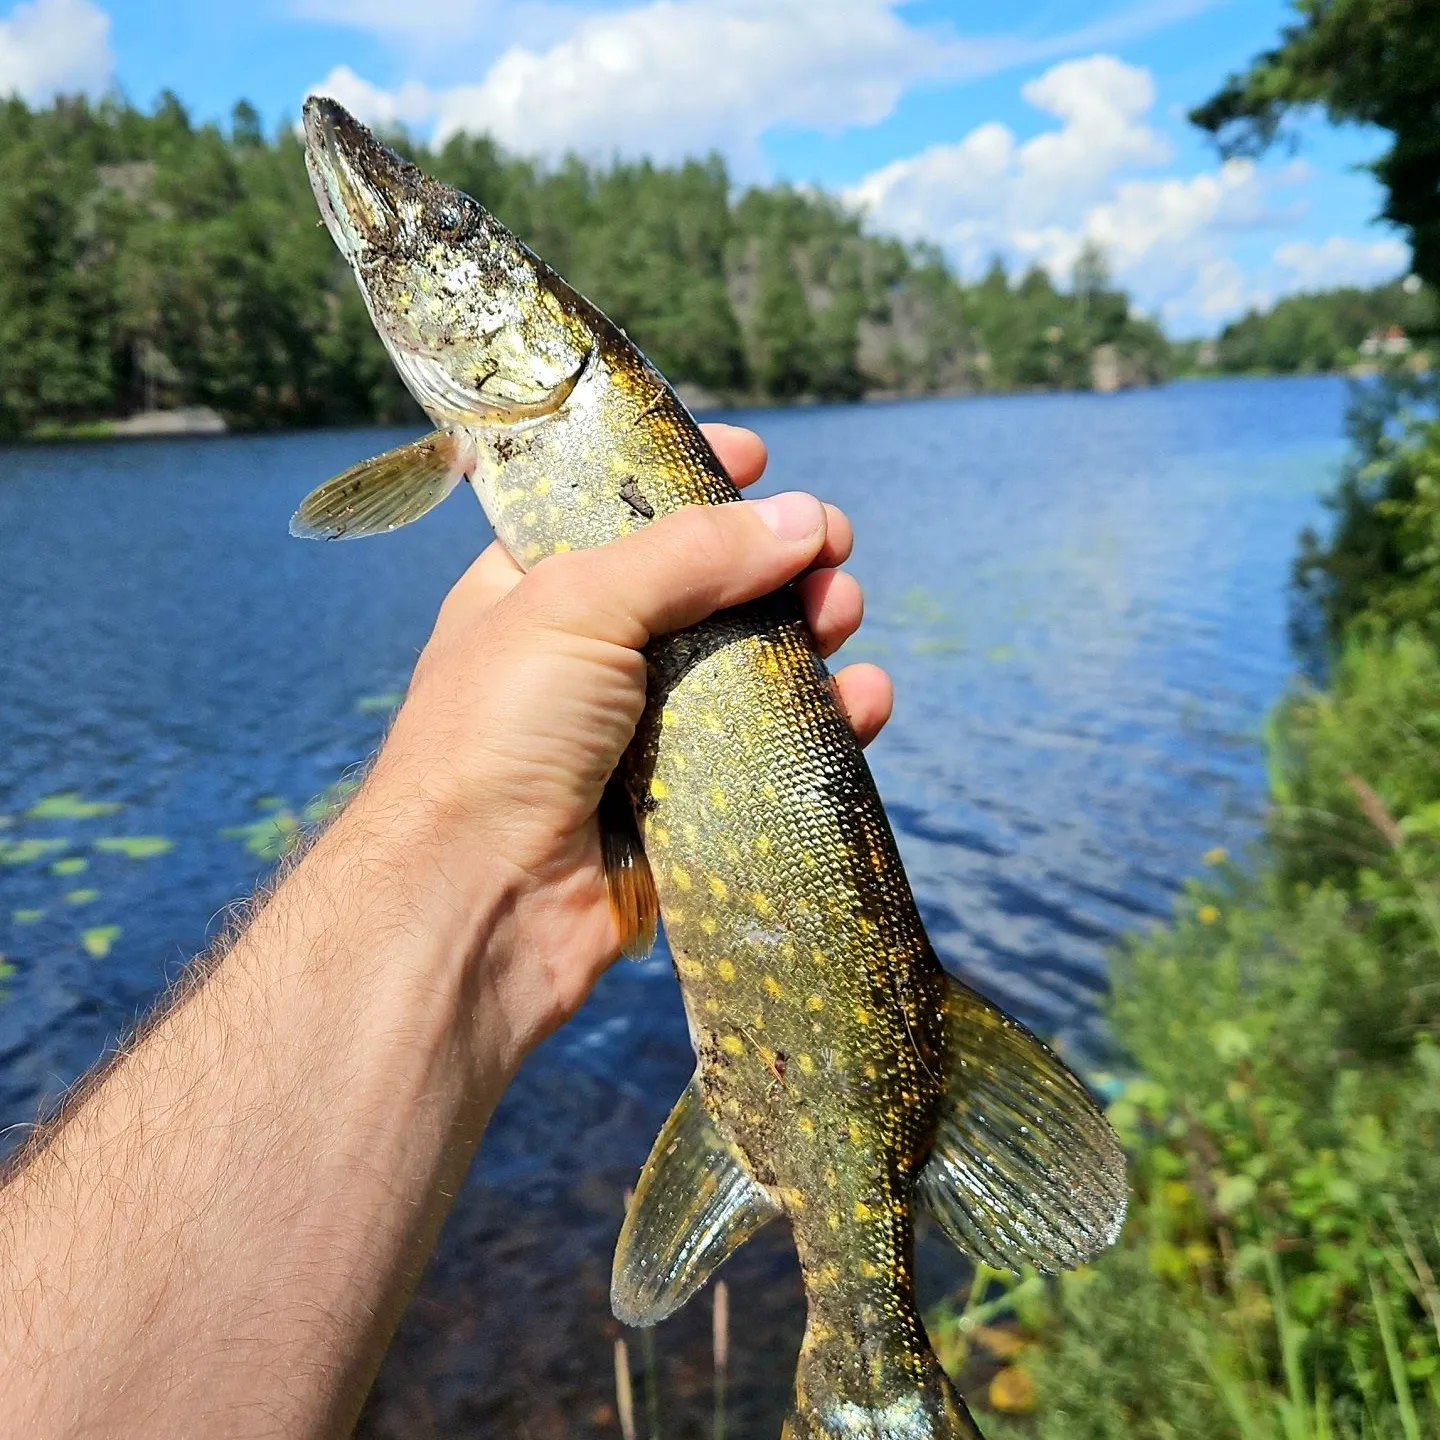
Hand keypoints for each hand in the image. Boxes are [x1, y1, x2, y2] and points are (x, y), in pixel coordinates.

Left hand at [342, 424, 892, 1081]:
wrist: (475, 900)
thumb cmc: (498, 733)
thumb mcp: (579, 603)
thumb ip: (692, 553)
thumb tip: (803, 517)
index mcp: (541, 589)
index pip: (624, 511)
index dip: (690, 479)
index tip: (759, 458)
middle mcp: (594, 656)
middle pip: (709, 588)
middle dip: (775, 561)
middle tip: (832, 550)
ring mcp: (643, 732)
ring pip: (752, 667)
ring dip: (810, 633)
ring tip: (845, 616)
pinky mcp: (689, 802)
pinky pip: (772, 749)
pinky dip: (825, 721)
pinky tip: (865, 701)